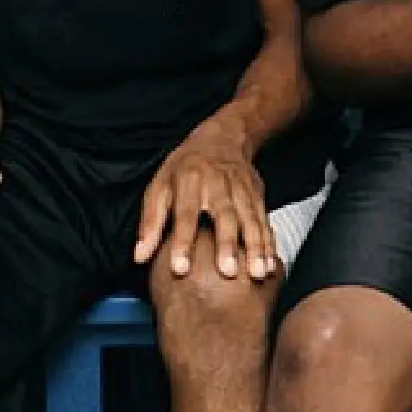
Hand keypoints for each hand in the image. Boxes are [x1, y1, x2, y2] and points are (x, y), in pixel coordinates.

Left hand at [134, 124, 274, 280]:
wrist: (223, 138)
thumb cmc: (184, 168)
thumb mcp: (160, 186)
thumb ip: (151, 222)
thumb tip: (139, 257)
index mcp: (189, 181)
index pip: (185, 213)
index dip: (182, 241)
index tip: (180, 268)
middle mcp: (218, 184)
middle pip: (225, 215)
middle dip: (227, 244)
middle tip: (228, 272)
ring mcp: (242, 189)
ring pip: (250, 219)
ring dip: (256, 247)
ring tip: (258, 273)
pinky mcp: (258, 195)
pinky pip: (264, 220)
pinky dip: (269, 242)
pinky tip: (271, 265)